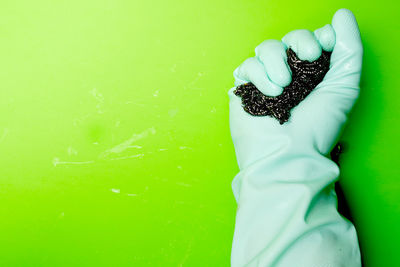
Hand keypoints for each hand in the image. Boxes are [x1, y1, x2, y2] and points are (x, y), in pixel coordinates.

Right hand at [228, 8, 362, 170]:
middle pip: (291, 37)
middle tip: (307, 60)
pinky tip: (270, 93)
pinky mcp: (245, 87)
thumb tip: (343, 14)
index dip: (318, 39)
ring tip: (283, 86)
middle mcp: (291, 73)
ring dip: (277, 62)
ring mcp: (266, 79)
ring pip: (267, 47)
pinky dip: (259, 75)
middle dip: (300, 43)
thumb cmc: (318, 127)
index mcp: (315, 72)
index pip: (314, 38)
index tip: (320, 54)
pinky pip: (248, 64)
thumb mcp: (344, 86)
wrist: (286, 155)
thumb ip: (348, 48)